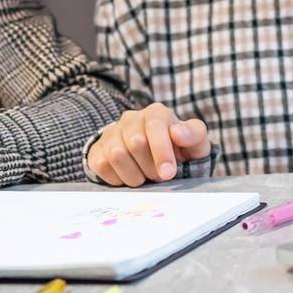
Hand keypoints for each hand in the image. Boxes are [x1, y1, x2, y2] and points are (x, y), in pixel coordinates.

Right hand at [86, 103, 210, 185]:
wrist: (155, 160)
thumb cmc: (179, 151)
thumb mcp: (196, 143)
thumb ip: (194, 134)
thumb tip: (177, 132)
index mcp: (156, 113)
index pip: (155, 125)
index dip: (161, 151)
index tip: (168, 174)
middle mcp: (130, 119)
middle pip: (135, 143)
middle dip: (150, 167)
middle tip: (158, 176)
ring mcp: (111, 133)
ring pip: (117, 155)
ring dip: (134, 175)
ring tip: (144, 177)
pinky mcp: (97, 150)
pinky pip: (102, 166)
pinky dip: (117, 179)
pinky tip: (128, 177)